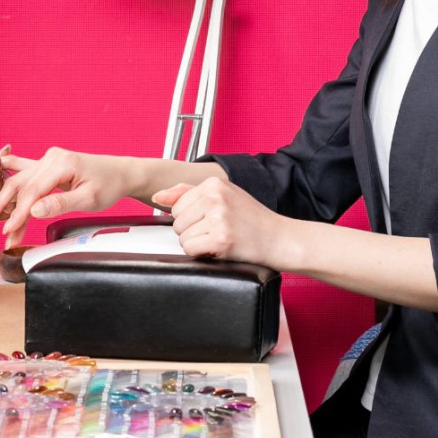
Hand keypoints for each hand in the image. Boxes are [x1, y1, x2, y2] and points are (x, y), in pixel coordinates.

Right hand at [0, 147, 128, 247]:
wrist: (119, 173)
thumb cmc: (108, 185)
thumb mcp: (89, 199)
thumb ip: (61, 204)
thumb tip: (34, 211)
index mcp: (62, 163)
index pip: (33, 192)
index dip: (18, 213)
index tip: (8, 231)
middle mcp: (51, 158)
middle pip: (20, 184)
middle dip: (3, 207)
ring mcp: (48, 159)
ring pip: (20, 181)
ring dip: (6, 200)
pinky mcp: (47, 164)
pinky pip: (25, 173)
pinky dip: (10, 180)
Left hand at [153, 178, 284, 264]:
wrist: (280, 239)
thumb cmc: (252, 219)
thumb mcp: (223, 195)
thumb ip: (187, 193)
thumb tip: (157, 197)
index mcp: (214, 183)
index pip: (177, 205)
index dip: (191, 218)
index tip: (211, 220)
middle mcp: (215, 197)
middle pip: (177, 221)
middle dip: (193, 231)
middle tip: (217, 231)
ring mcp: (218, 217)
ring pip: (182, 237)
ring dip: (198, 243)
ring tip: (220, 238)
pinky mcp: (221, 239)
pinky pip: (190, 249)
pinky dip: (201, 254)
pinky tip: (219, 248)